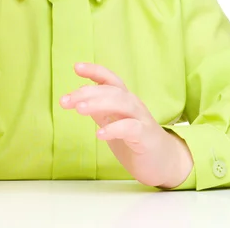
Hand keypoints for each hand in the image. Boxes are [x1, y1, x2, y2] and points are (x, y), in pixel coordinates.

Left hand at [60, 63, 193, 188]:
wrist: (164, 163)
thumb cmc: (135, 140)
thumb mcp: (113, 122)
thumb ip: (99, 110)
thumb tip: (79, 99)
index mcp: (124, 99)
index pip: (109, 79)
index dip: (94, 71)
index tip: (76, 67)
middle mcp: (133, 104)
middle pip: (111, 90)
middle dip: (87, 92)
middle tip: (65, 100)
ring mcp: (141, 119)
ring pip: (121, 103)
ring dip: (98, 103)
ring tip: (79, 109)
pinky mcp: (146, 136)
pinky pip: (131, 128)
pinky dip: (114, 128)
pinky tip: (99, 134)